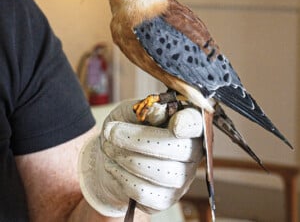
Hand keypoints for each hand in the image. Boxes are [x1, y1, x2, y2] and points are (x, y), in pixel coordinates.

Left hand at [78, 100, 203, 216]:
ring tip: (108, 147)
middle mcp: (191, 152)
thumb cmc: (129, 126)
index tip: (175, 125)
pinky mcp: (165, 199)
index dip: (189, 125)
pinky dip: (123, 177)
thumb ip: (146, 109)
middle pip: (176, 149)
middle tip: (110, 132)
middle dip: (138, 141)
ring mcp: (181, 179)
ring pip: (158, 172)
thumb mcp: (133, 111)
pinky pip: (144, 192)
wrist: (116, 154)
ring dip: (125, 158)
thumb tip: (157, 112)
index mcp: (186, 124)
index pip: (195, 123)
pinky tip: (113, 165)